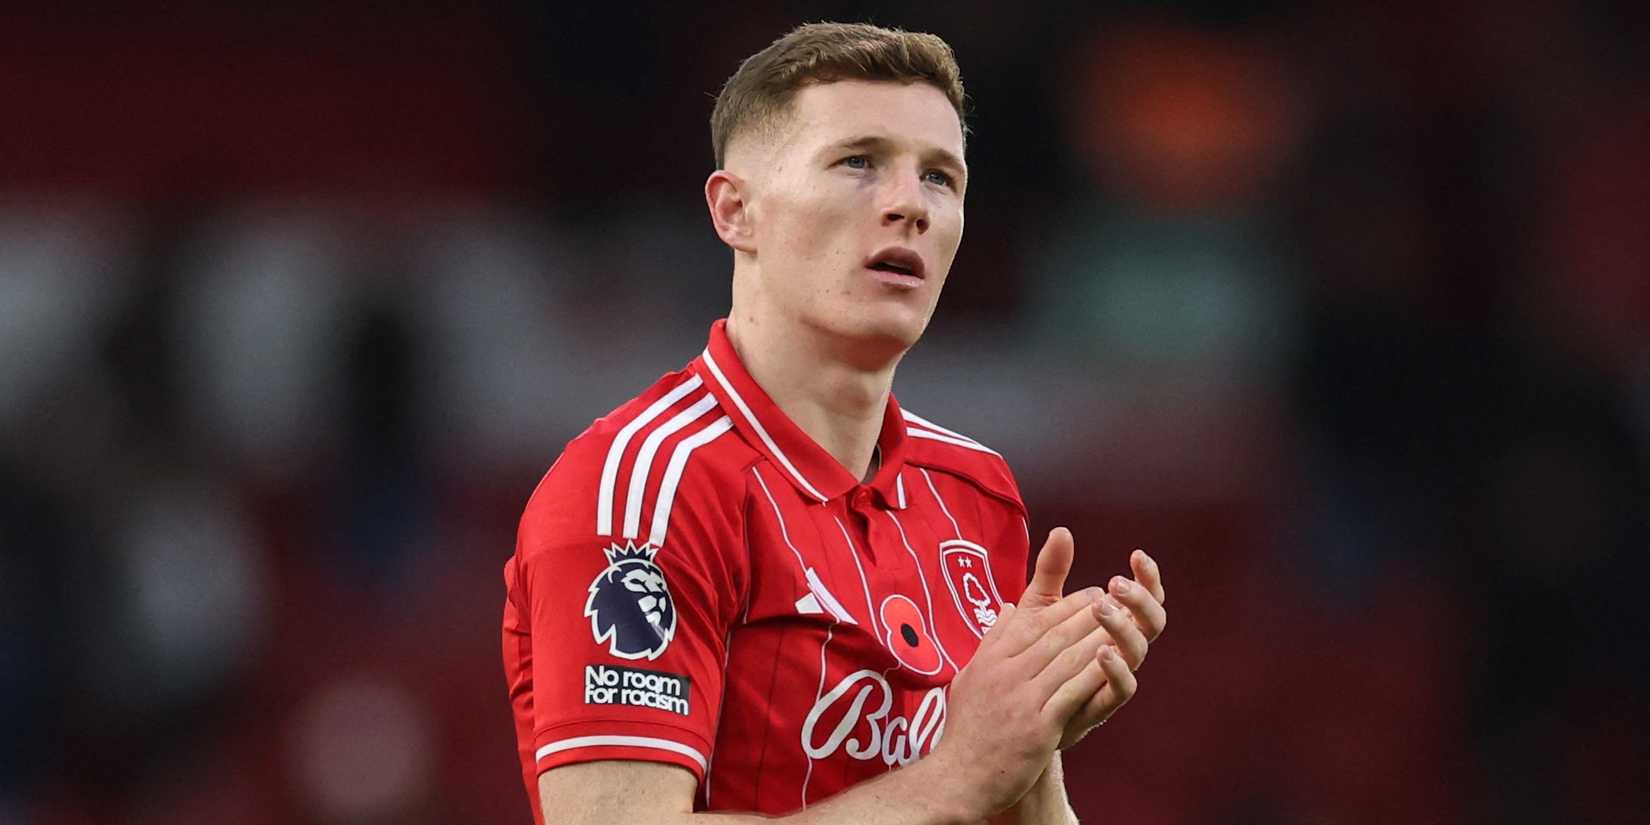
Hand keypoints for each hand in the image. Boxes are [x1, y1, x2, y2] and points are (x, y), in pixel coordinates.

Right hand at [930, 528, 1115, 815]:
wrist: (959, 777)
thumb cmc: (966, 730)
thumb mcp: (970, 676)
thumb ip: (991, 641)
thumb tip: (1007, 609)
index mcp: (991, 659)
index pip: (1033, 622)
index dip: (1066, 606)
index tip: (1091, 593)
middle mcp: (1005, 673)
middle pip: (1054, 635)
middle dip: (1088, 615)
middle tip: (1114, 600)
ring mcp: (1022, 699)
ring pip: (1066, 660)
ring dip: (1097, 639)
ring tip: (1122, 625)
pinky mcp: (1038, 727)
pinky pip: (1072, 694)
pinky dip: (1094, 676)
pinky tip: (1113, 664)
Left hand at [1056, 547, 1166, 748]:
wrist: (1016, 712)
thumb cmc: (1036, 654)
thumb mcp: (1039, 607)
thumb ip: (1052, 572)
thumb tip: (1061, 530)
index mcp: (1114, 623)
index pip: (1143, 597)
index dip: (1148, 578)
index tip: (1137, 555)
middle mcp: (1121, 648)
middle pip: (1152, 621)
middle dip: (1140, 600)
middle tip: (1115, 583)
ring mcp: (1114, 677)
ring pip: (1139, 651)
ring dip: (1123, 628)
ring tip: (1102, 608)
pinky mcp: (1101, 704)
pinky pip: (1123, 689)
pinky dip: (1117, 669)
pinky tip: (1102, 651)